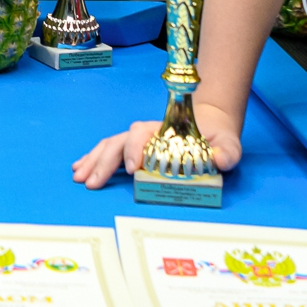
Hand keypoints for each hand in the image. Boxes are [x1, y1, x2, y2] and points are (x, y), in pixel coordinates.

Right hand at [70, 103, 242, 188]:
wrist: (210, 123)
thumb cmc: (217, 136)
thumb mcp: (228, 144)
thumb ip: (226, 153)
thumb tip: (218, 160)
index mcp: (164, 131)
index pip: (141, 135)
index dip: (135, 150)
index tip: (133, 170)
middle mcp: (146, 132)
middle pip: (118, 142)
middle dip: (104, 162)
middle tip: (93, 183)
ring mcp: (137, 139)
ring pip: (109, 145)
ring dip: (93, 160)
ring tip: (78, 176)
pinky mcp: (134, 148)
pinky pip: (109, 150)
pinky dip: (93, 158)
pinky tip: (80, 168)